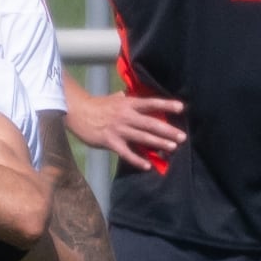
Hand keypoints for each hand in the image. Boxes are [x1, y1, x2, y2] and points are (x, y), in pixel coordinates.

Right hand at [66, 88, 185, 163]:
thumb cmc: (96, 105)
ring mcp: (119, 129)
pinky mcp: (111, 142)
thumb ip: (122, 98)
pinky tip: (147, 165)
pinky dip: (137, 160)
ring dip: (158, 143)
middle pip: (151, 123)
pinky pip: (126, 152)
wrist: (77, 112)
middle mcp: (126, 116)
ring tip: (172, 148)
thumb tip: (126, 94)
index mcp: (128, 104)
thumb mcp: (112, 99)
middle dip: (168, 130)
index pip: (151, 103)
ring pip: (142, 137)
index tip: (181, 107)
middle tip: (182, 137)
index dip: (166, 105)